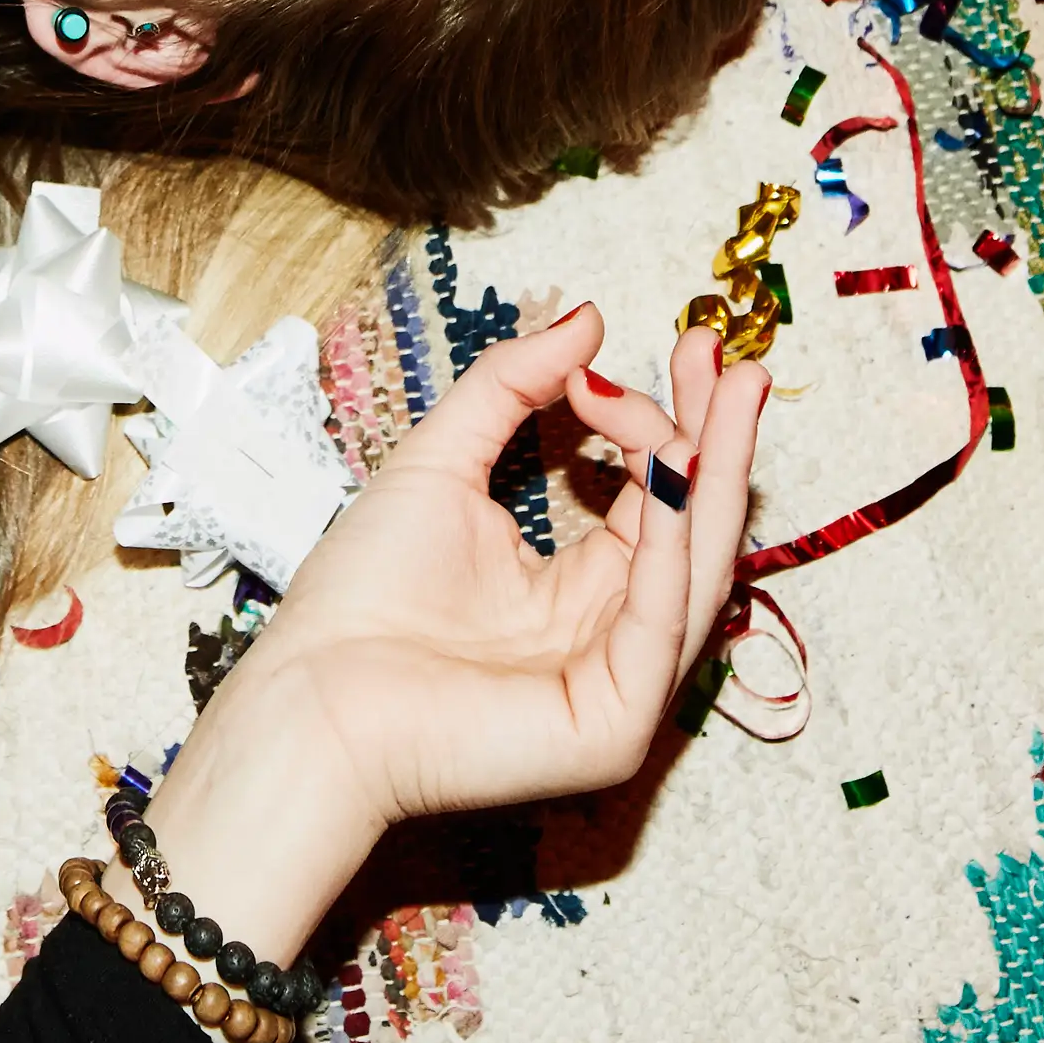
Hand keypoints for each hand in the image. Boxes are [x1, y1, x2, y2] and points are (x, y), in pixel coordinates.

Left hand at [230, 304, 767, 833]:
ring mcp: (619, 686)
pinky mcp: (612, 726)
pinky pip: (661, 625)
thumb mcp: (441, 463)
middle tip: (735, 360)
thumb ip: (510, 387)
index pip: (651, 497)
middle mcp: (608, 636)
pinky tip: (669, 474)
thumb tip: (586, 316)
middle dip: (716, 439)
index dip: (664, 421)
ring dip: (716, 478)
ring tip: (733, 395)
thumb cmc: (359, 601)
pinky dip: (671, 546)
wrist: (307, 699)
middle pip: (689, 530)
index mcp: (575, 590)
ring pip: (696, 571)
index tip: (669, 346)